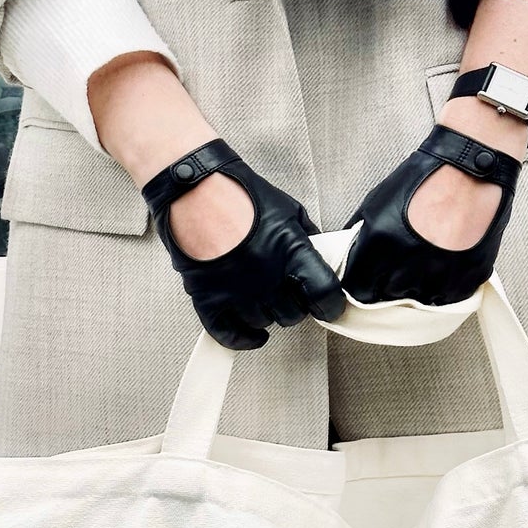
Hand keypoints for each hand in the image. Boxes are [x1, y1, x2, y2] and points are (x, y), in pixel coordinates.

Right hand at [142, 140, 345, 350]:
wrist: (196, 189)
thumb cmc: (243, 196)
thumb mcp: (290, 210)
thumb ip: (308, 240)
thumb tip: (323, 261)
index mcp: (292, 253)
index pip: (325, 296)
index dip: (332, 306)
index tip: (329, 307)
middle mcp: (266, 278)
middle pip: (293, 315)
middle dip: (294, 306)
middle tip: (287, 293)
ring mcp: (236, 292)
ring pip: (263, 322)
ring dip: (266, 314)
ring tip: (262, 298)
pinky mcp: (209, 299)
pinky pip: (229, 334)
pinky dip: (243, 338)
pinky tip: (253, 335)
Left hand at [341, 125, 522, 305]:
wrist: (470, 168)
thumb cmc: (425, 180)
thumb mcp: (378, 203)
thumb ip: (361, 236)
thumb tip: (349, 255)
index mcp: (380, 253)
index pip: (360, 291)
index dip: (362, 286)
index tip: (367, 281)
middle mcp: (408, 273)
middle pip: (389, 297)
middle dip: (390, 284)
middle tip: (401, 263)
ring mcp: (439, 280)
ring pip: (421, 301)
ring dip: (419, 287)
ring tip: (424, 261)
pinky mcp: (466, 281)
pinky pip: (449, 297)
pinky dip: (445, 285)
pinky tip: (444, 263)